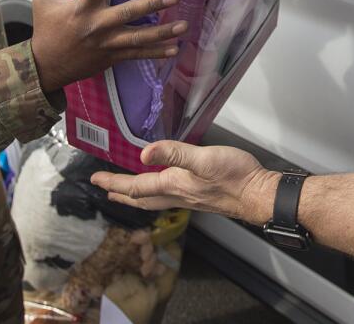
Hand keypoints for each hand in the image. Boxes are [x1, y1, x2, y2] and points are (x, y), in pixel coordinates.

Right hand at [30, 0, 188, 92]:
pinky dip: (157, 53)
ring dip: (163, 32)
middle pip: (128, 13)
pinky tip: (175, 49)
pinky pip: (138, 55)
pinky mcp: (112, 57)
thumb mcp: (41, 0)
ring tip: (184, 25)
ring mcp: (107, 43)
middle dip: (152, 4)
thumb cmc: (45, 29)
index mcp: (81, 7)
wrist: (45, 67)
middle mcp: (97, 25)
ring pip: (139, 37)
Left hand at [90, 141, 279, 225]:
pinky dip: (154, 195)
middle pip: (141, 198)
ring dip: (136, 196)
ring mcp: (189, 198)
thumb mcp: (203, 159)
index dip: (114, 183)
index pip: (136, 186)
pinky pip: (167, 198)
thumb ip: (174, 153)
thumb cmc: (234, 176)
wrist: (258, 195)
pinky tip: (162, 190)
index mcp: (173, 185)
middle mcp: (177, 195)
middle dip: (121, 194)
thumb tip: (144, 154)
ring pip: (153, 200)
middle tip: (105, 191)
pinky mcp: (200, 196)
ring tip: (125, 194)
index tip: (96, 180)